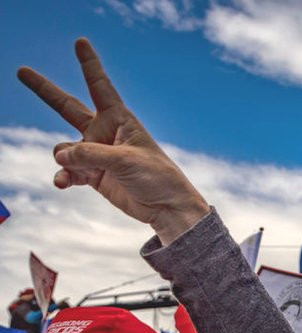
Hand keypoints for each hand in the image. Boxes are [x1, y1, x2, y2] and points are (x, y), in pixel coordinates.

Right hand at [17, 39, 209, 244]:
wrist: (166, 207)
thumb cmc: (157, 177)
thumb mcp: (126, 160)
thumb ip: (90, 155)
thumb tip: (59, 156)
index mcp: (120, 119)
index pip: (100, 86)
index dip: (89, 64)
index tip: (80, 42)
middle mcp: (105, 133)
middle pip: (67, 107)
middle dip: (45, 90)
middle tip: (21, 71)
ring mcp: (96, 154)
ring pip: (64, 149)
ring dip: (66, 160)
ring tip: (76, 171)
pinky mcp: (93, 175)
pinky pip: (67, 171)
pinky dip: (63, 176)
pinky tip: (62, 183)